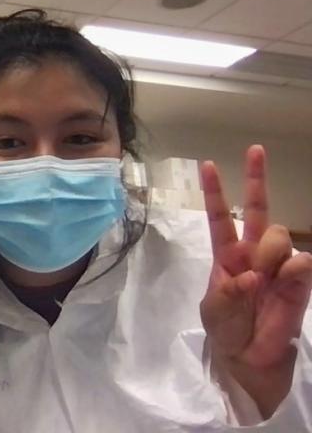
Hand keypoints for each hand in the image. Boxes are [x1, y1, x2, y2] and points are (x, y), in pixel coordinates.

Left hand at [200, 145, 311, 414]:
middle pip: (260, 210)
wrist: (248, 359)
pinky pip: (302, 262)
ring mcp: (277, 264)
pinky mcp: (299, 281)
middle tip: (256, 150)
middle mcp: (252, 252)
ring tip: (264, 278)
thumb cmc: (226, 330)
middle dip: (256, 178)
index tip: (206, 165)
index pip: (220, 217)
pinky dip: (293, 269)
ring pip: (279, 235)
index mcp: (226, 255)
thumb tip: (251, 276)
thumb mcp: (214, 310)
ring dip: (270, 251)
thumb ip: (228, 292)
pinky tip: (285, 279)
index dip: (215, 192)